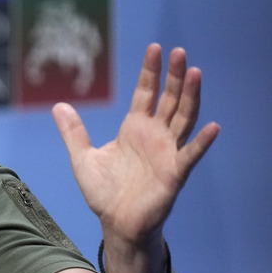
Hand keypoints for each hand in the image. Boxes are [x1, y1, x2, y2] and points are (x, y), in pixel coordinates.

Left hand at [52, 44, 219, 245]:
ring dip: (190, 97)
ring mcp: (167, 153)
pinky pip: (190, 155)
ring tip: (195, 73)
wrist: (116, 224)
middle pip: (168, 99)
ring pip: (183, 119)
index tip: (155, 48)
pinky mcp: (174, 173)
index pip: (146, 93)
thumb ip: (73, 132)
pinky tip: (213, 127)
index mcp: (134, 129)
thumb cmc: (104, 193)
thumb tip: (58, 106)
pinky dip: (201, 142)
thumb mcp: (83, 158)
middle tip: (179, 52)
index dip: (151, 72)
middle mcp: (154, 136)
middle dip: (174, 76)